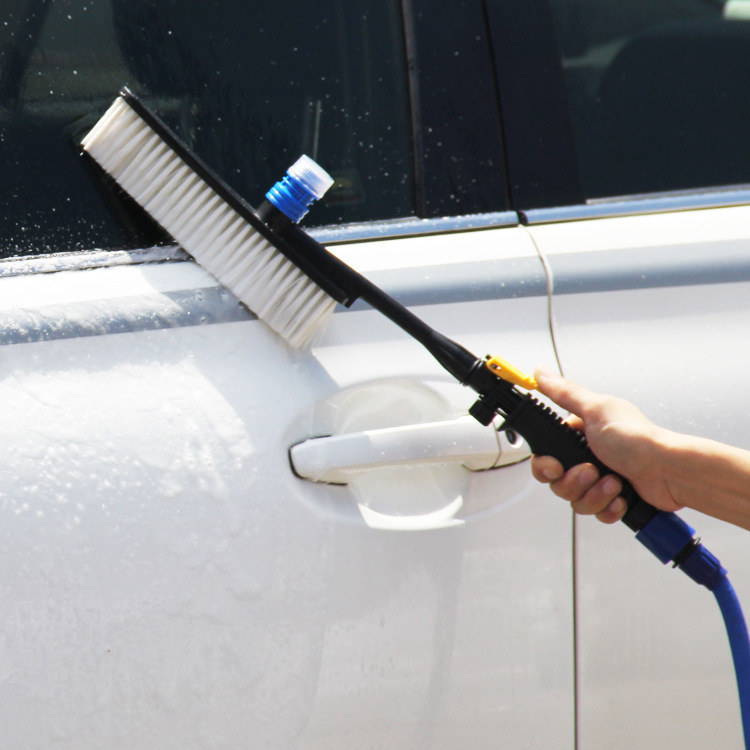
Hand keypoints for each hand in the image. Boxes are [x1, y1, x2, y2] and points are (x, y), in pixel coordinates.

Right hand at [530, 366, 683, 522]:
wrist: (670, 472)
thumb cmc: (638, 439)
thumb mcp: (595, 410)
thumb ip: (563, 393)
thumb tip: (541, 372)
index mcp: (580, 435)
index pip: (546, 456)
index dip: (546, 466)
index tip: (556, 466)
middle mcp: (588, 457)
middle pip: (558, 482)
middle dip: (574, 482)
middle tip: (592, 471)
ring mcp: (600, 479)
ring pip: (576, 500)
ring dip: (595, 494)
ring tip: (614, 482)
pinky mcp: (613, 499)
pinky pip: (596, 512)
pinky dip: (609, 507)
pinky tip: (621, 496)